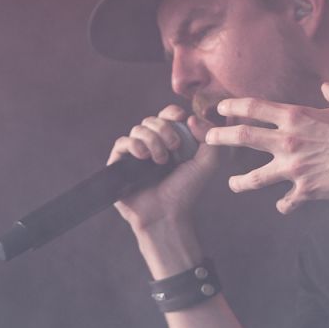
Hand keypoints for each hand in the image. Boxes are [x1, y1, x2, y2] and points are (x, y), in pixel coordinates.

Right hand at [107, 104, 218, 231]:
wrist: (166, 214)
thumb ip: (208, 137)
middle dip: (164, 129)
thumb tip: (191, 116)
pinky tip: (143, 156)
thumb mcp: (207, 164)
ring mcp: (135, 154)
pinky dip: (133, 144)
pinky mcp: (119, 163)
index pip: (167, 116)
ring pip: (138, 129)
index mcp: (170, 142)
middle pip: (152, 119)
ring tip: (160, 160)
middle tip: (174, 147)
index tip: (180, 118)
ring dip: (152, 140)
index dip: (172, 113)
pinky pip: (122, 142)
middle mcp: (151, 145)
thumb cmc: (186, 192)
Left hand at [205, 83, 328, 215]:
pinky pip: (286, 202)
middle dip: (219, 137)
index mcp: (296, 117)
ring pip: (253, 179)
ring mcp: (294, 168)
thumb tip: (327, 86)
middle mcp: (288, 141)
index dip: (233, 107)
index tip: (221, 108)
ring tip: (233, 184)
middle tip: (208, 139)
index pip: (254, 108)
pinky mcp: (305, 190)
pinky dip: (284, 204)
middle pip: (242, 137)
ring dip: (239, 182)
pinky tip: (284, 205)